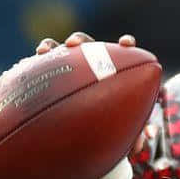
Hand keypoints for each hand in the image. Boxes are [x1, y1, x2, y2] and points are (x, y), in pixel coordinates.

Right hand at [37, 33, 150, 153]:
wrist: (87, 131)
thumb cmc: (112, 126)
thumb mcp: (124, 129)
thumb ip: (136, 132)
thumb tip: (148, 138)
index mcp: (113, 71)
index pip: (121, 53)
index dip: (125, 44)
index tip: (126, 43)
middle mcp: (90, 64)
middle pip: (86, 45)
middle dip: (80, 40)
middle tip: (74, 44)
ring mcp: (70, 67)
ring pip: (60, 51)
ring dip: (53, 47)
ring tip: (44, 51)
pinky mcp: (51, 75)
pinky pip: (42, 66)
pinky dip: (37, 63)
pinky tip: (31, 64)